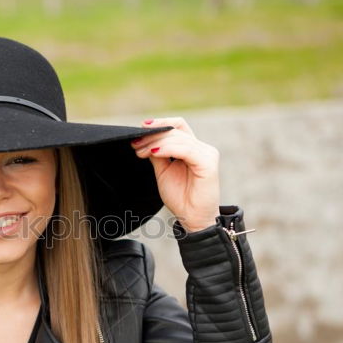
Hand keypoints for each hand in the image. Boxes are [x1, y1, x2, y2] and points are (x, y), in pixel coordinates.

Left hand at [131, 117, 219, 232]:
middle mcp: (202, 148)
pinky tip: (154, 153)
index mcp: (192, 148)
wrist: (192, 219)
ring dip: (155, 143)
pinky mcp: (208, 163)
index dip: (160, 124)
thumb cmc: (181, 198)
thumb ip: (158, 154)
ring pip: (178, 138)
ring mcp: (206, 154)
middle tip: (135, 143)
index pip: (178, 125)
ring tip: (140, 151)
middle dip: (151, 136)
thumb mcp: (164, 171)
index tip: (139, 129)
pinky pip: (186, 149)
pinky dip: (167, 149)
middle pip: (175, 130)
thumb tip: (145, 140)